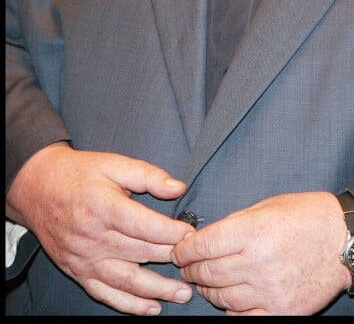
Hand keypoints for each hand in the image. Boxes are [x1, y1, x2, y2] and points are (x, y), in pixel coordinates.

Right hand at [6, 142, 194, 315]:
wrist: (38, 189)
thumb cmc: (80, 173)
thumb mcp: (113, 163)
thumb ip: (148, 175)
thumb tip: (178, 188)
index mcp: (104, 207)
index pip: (145, 226)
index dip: (172, 232)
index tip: (193, 234)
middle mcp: (94, 237)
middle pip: (141, 253)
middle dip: (172, 259)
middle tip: (196, 263)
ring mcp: (85, 259)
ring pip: (127, 280)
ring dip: (157, 289)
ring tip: (183, 294)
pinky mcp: (78, 272)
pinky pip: (106, 294)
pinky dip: (130, 304)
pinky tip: (152, 308)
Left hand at [171, 191, 351, 315]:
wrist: (345, 242)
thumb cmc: (308, 217)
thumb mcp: (268, 206)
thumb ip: (235, 223)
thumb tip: (205, 238)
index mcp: (254, 232)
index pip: (203, 245)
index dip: (184, 249)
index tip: (180, 250)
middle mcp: (258, 263)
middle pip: (208, 273)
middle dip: (191, 269)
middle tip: (188, 266)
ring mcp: (269, 291)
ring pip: (220, 297)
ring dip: (207, 289)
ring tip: (207, 281)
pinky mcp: (280, 311)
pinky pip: (241, 317)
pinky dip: (229, 309)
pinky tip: (229, 298)